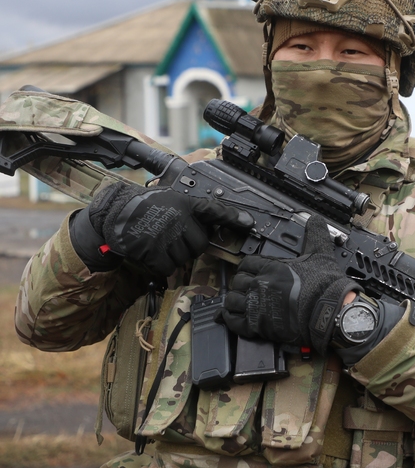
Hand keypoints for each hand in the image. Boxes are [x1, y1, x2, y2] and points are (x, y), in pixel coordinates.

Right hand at [70, 181, 253, 275]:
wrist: (113, 214)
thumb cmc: (142, 207)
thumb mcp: (169, 200)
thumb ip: (189, 211)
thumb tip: (210, 225)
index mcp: (185, 204)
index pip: (214, 209)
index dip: (233, 217)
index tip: (250, 223)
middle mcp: (179, 218)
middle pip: (200, 244)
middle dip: (190, 247)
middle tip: (174, 240)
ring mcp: (167, 234)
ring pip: (184, 257)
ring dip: (174, 256)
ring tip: (159, 243)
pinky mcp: (154, 249)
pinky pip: (168, 267)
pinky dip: (161, 265)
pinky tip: (151, 253)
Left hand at [221, 215, 360, 355]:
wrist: (328, 311)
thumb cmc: (324, 286)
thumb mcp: (320, 253)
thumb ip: (314, 234)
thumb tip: (315, 219)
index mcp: (271, 267)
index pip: (246, 263)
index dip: (247, 267)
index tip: (250, 271)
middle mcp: (260, 285)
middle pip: (236, 281)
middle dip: (240, 283)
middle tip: (246, 287)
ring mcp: (257, 306)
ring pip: (232, 301)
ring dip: (234, 301)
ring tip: (241, 302)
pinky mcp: (258, 326)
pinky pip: (234, 322)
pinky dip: (231, 319)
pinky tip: (235, 318)